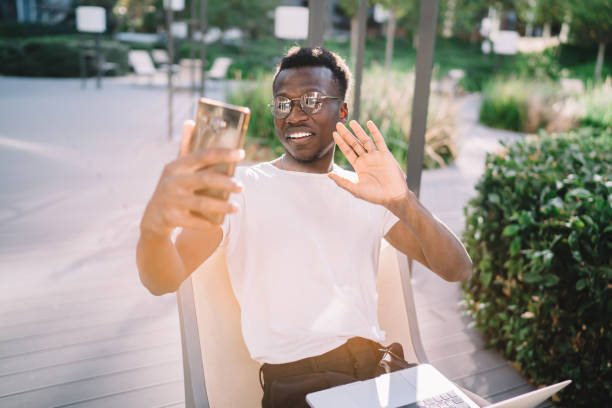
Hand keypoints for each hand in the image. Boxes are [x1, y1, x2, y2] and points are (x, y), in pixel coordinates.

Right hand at [140, 121, 244, 235]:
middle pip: (205, 179)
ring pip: (202, 204)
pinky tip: (219, 223)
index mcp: (176, 166)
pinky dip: (209, 224)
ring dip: (222, 206)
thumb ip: (185, 147)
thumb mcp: (175, 168)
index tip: (241, 153)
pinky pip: (196, 222)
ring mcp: (171, 201)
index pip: (203, 155)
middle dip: (226, 183)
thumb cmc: (172, 187)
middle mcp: (172, 181)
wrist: (153, 218)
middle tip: (242, 186)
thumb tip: (191, 121)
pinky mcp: (172, 219)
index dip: (223, 153)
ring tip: (236, 207)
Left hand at [329, 120, 409, 206]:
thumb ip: (342, 181)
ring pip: (365, 140)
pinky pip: (379, 141)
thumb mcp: (356, 189)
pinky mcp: (386, 155)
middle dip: (346, 134)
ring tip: (351, 122)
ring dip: (359, 131)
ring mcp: (376, 156)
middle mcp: (366, 159)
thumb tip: (328, 174)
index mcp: (359, 166)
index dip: (341, 142)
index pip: (347, 151)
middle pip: (354, 143)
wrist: (393, 196)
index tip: (334, 134)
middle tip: (338, 124)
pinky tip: (369, 123)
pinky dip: (375, 132)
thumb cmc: (374, 195)